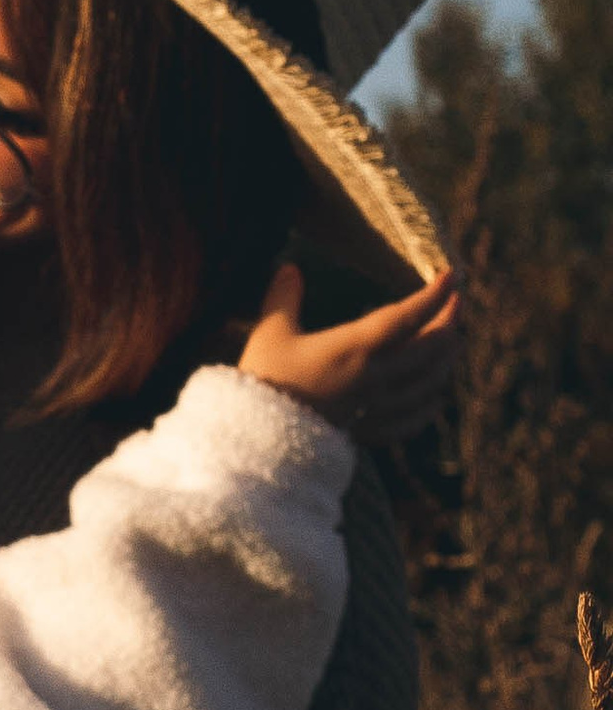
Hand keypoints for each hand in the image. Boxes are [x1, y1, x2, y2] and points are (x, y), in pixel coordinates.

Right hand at [238, 260, 459, 445]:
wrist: (253, 441)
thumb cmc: (262, 383)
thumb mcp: (269, 334)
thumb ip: (283, 298)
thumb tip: (289, 268)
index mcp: (353, 349)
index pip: (406, 318)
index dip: (434, 296)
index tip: (450, 277)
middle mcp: (372, 377)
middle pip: (428, 349)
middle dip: (448, 323)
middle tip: (456, 304)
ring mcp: (372, 408)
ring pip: (426, 384)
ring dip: (445, 361)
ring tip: (453, 344)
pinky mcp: (364, 432)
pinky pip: (409, 422)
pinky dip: (428, 408)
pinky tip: (436, 400)